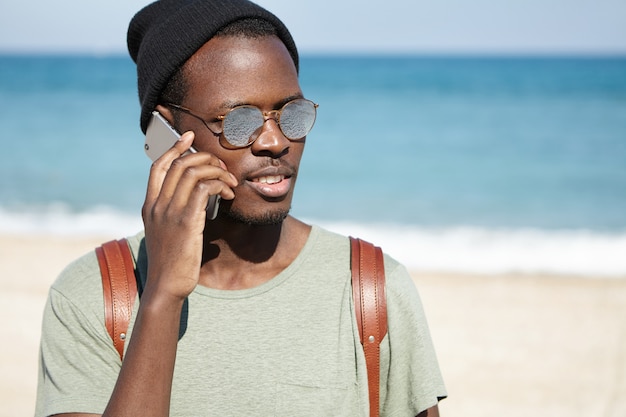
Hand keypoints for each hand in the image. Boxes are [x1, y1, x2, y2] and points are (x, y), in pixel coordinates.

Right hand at [141, 131, 237, 300]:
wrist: (166, 287)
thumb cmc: (172, 264)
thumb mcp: (168, 235)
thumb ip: (178, 216)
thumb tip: (202, 205)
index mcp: (149, 206)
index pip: (158, 167)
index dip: (174, 148)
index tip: (189, 137)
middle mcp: (156, 205)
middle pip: (179, 164)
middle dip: (205, 159)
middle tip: (223, 168)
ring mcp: (169, 212)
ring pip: (193, 172)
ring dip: (217, 172)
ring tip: (230, 182)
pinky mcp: (185, 221)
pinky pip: (203, 188)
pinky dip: (218, 184)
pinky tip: (227, 194)